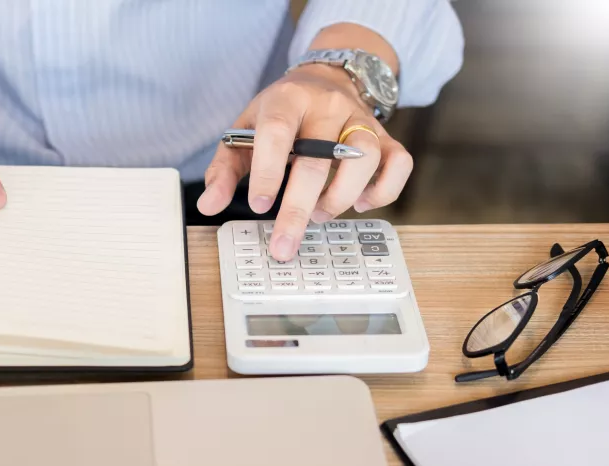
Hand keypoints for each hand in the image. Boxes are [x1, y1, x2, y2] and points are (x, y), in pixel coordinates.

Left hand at [198, 64, 412, 260]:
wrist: (324, 80)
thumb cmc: (279, 116)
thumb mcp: (243, 133)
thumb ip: (224, 170)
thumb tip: (209, 206)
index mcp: (287, 99)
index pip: (277, 132)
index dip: (268, 171)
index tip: (258, 206)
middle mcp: (328, 106)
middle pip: (319, 158)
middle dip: (299, 208)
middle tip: (284, 243)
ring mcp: (361, 120)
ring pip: (366, 159)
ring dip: (341, 197)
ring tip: (319, 214)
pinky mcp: (386, 135)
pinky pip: (399, 163)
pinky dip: (383, 191)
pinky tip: (359, 203)